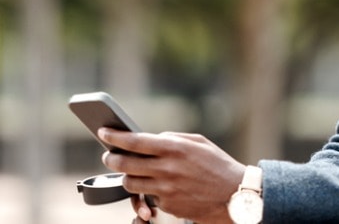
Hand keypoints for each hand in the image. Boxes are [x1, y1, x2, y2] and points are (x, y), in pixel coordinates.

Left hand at [100, 128, 246, 222]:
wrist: (234, 195)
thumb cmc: (218, 165)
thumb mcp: (198, 142)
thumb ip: (173, 138)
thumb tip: (152, 139)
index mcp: (174, 148)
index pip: (135, 141)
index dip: (114, 136)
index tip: (103, 132)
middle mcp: (167, 168)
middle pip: (125, 163)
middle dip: (110, 157)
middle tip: (108, 155)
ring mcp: (165, 189)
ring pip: (130, 184)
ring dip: (126, 176)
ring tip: (129, 170)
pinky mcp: (167, 205)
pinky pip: (147, 197)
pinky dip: (147, 191)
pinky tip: (153, 185)